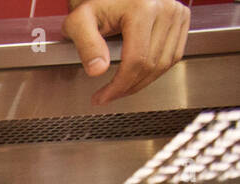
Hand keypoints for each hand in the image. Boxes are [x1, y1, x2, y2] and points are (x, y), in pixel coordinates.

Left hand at [63, 0, 189, 106]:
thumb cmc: (94, 4)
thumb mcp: (79, 22)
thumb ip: (86, 46)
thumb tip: (98, 70)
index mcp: (142, 8)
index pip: (136, 60)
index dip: (119, 86)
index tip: (102, 98)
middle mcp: (165, 8)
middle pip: (152, 64)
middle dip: (129, 87)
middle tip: (108, 96)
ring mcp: (177, 12)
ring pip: (165, 63)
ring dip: (143, 82)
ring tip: (121, 88)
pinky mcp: (181, 17)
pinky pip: (173, 55)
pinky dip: (156, 70)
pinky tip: (137, 75)